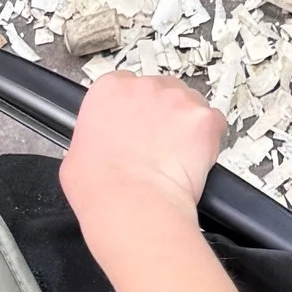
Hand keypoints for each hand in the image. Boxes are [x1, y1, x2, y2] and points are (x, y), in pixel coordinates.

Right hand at [60, 70, 223, 249]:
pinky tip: (195, 159)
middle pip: (162, 90)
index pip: (128, 86)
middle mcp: (145, 86)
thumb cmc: (102, 187)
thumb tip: (98, 144)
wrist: (132, 205)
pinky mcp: (204, 117)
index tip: (137, 125)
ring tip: (177, 156)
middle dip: (163, 115)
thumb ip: (92, 135)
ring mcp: (177, 99)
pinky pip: (214, 122)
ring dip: (187, 125)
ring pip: (190, 103)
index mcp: (110, 89)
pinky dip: (209, 139)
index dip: (135, 109)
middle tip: (159, 145)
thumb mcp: (76, 155)